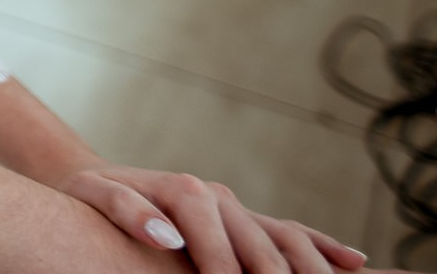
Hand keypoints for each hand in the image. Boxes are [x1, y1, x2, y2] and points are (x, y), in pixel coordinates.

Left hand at [55, 164, 369, 273]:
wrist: (93, 178)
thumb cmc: (89, 192)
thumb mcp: (94, 195)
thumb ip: (126, 210)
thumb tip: (165, 236)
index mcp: (183, 190)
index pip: (218, 241)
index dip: (228, 272)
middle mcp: (216, 195)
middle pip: (260, 243)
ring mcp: (233, 206)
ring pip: (284, 236)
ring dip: (311, 265)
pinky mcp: (240, 217)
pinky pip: (287, 230)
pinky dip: (320, 244)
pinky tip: (353, 261)